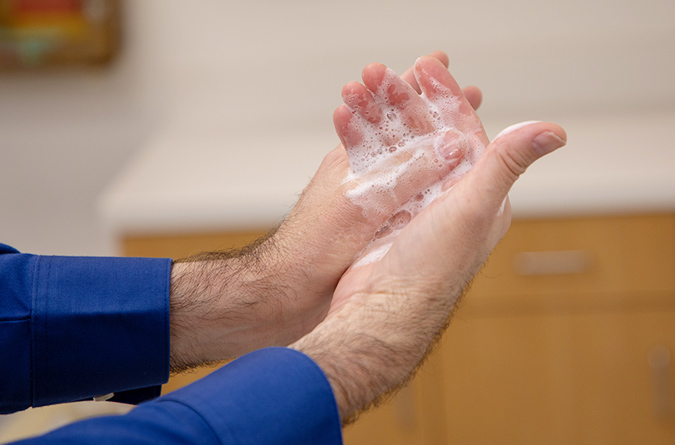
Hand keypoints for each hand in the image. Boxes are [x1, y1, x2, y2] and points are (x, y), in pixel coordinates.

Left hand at [169, 52, 482, 370]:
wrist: (285, 289)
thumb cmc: (310, 246)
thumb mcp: (362, 204)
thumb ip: (405, 173)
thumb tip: (451, 146)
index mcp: (357, 158)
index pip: (392, 108)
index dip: (418, 84)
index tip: (441, 63)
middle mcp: (364, 172)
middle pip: (405, 130)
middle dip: (432, 109)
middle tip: (461, 91)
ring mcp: (368, 196)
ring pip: (407, 160)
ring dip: (432, 142)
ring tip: (458, 130)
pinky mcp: (370, 222)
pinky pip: (404, 191)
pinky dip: (425, 179)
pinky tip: (438, 183)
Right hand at [292, 57, 565, 422]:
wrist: (380, 310)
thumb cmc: (430, 268)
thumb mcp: (474, 209)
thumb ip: (505, 164)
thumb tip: (555, 131)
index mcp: (480, 196)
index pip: (467, 134)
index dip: (448, 98)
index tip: (428, 67)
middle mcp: (450, 200)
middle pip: (431, 137)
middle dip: (410, 103)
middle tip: (387, 74)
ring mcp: (416, 208)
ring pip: (403, 150)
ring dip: (385, 120)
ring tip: (365, 92)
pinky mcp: (386, 216)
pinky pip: (379, 170)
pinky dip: (366, 145)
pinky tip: (352, 125)